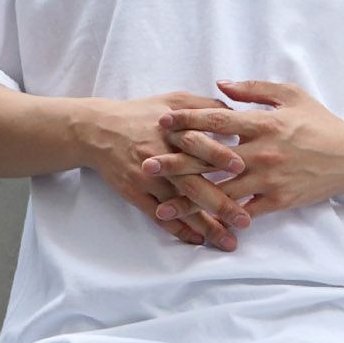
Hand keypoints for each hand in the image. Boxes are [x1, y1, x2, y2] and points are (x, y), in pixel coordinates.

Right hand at [79, 91, 254, 249]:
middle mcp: (162, 158)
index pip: (201, 145)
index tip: (243, 169)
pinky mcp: (136, 194)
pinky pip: (159, 217)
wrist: (99, 130)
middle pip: (194, 183)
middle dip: (221, 204)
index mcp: (174, 133)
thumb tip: (237, 116)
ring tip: (228, 241)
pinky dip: (178, 230)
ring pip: (180, 207)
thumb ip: (206, 107)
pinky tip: (197, 240)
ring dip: (205, 226)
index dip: (221, 156)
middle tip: (245, 221)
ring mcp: (149, 179)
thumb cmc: (141, 114)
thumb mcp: (174, 101)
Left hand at [150, 79, 343, 222]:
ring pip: (221, 191)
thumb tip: (219, 86)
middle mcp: (261, 152)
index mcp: (262, 123)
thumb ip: (253, 90)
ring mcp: (268, 179)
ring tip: (162, 207)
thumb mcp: (290, 95)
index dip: (187, 121)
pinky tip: (199, 227)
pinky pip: (244, 213)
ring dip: (189, 201)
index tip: (162, 123)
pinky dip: (221, 221)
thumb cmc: (320, 123)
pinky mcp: (276, 201)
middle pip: (210, 158)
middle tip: (145, 164)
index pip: (217, 121)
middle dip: (175, 162)